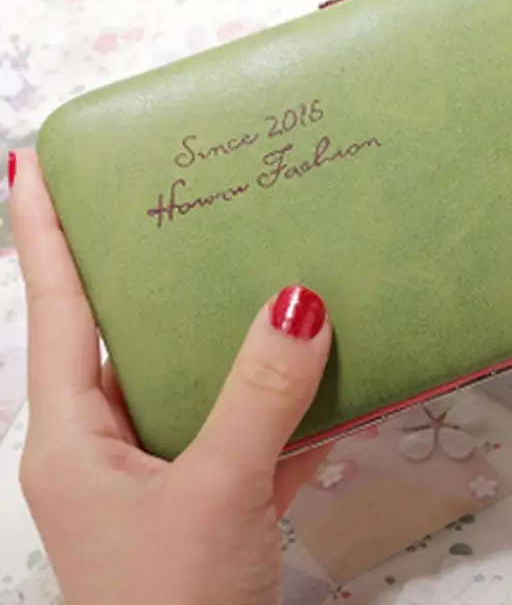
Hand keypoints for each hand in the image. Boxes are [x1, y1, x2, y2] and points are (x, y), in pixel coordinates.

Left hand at [10, 150, 330, 604]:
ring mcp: (166, 469)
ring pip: (199, 378)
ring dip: (235, 336)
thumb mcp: (214, 497)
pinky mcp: (216, 494)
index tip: (34, 162)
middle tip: (181, 205)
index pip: (54, 309)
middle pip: (130, 333)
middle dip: (152, 269)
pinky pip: (250, 426)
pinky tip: (328, 373)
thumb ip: (258, 400)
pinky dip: (286, 402)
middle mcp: (111, 442)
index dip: (42, 231)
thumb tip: (303, 302)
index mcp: (73, 435)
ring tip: (261, 272)